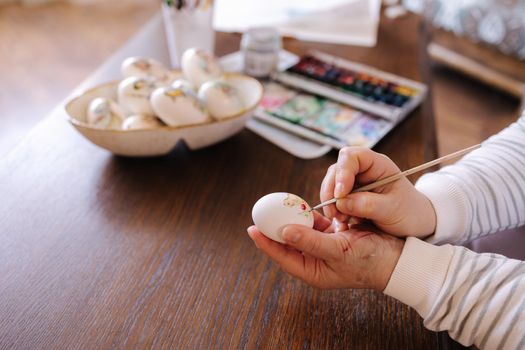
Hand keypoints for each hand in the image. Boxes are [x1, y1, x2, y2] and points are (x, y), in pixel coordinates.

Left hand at [247, 212, 403, 290]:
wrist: (397, 257)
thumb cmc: (370, 261)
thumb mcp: (338, 251)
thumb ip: (310, 241)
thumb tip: (283, 232)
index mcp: (312, 270)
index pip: (282, 256)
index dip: (266, 243)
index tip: (252, 228)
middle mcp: (315, 259)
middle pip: (288, 242)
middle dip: (276, 227)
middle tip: (263, 212)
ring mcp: (323, 246)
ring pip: (301, 229)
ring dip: (293, 217)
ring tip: (280, 205)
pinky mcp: (333, 234)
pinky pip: (315, 221)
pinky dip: (309, 212)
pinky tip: (302, 204)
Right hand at [321, 147, 435, 237]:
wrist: (415, 224)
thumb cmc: (409, 212)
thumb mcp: (391, 210)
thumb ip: (367, 205)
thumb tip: (341, 202)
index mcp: (377, 164)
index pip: (351, 157)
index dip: (342, 173)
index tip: (340, 195)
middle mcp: (363, 170)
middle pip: (336, 171)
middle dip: (331, 191)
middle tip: (334, 213)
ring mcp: (354, 183)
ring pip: (332, 186)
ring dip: (331, 203)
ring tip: (342, 220)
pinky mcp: (349, 196)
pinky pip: (334, 200)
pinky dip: (334, 211)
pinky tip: (343, 222)